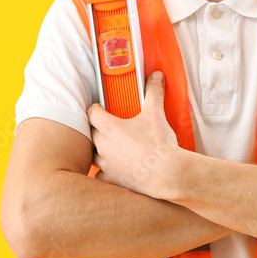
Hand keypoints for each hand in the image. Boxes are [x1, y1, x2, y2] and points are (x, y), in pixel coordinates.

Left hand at [88, 71, 180, 195]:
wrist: (166, 174)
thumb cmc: (159, 146)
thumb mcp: (156, 114)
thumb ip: (154, 93)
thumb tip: (156, 77)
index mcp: (109, 128)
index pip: (91, 113)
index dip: (95, 109)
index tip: (100, 108)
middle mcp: (103, 146)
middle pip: (90, 133)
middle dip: (96, 129)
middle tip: (107, 126)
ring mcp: (105, 164)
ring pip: (93, 155)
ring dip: (98, 150)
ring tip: (109, 147)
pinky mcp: (111, 179)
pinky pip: (100, 175)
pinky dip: (104, 172)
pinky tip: (112, 169)